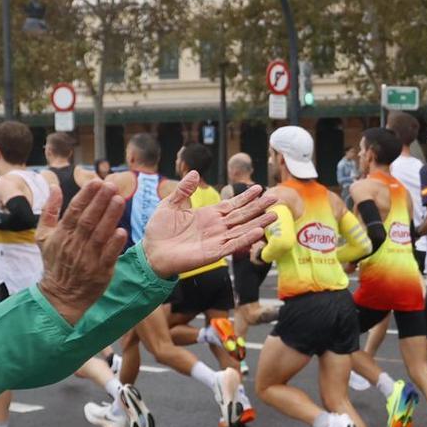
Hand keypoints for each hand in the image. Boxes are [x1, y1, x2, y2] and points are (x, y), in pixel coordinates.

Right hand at [35, 179, 131, 325]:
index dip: (85, 196)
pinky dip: (114, 244)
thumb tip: (55, 187)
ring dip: (110, 217)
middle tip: (111, 186)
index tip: (96, 182)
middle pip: (88, 220)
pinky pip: (108, 256)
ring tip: (120, 200)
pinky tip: (122, 231)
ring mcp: (87, 259)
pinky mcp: (100, 272)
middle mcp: (74, 245)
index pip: (74, 211)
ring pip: (100, 235)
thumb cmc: (54, 262)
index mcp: (61, 235)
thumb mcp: (43, 237)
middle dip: (100, 202)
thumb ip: (49, 211)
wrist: (60, 295)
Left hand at [140, 170, 275, 278]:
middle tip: (275, 198)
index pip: (232, 204)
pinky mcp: (213, 253)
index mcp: (208, 215)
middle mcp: (216, 227)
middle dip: (258, 207)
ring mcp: (216, 240)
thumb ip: (183, 190)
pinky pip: (232, 245)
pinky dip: (245, 239)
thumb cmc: (159, 230)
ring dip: (258, 223)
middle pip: (242, 216)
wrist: (151, 252)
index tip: (259, 187)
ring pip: (242, 230)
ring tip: (274, 215)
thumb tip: (195, 172)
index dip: (245, 197)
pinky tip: (258, 232)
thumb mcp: (170, 204)